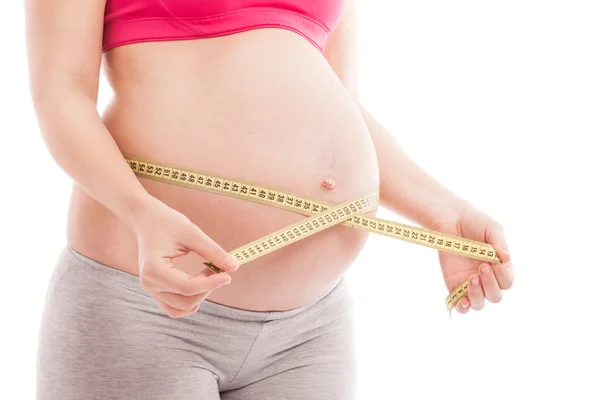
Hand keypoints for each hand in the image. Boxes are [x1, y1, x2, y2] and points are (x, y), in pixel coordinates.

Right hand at [129, 196, 238, 317]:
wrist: (148, 220)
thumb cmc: (168, 223)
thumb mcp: (192, 233)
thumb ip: (212, 252)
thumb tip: (234, 267)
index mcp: (153, 269)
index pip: (187, 287)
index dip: (211, 284)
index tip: (228, 276)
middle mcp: (149, 284)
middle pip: (185, 302)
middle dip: (206, 289)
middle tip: (217, 270)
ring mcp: (151, 289)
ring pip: (180, 309)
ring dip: (199, 297)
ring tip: (207, 275)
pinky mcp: (156, 290)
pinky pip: (175, 307)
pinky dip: (190, 300)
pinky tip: (200, 282)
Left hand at [433, 204, 513, 313]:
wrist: (451, 220)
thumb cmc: (475, 223)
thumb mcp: (492, 228)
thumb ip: (500, 243)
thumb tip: (507, 257)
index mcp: (500, 267)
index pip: (507, 282)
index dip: (503, 276)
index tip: (495, 262)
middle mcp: (488, 279)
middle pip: (495, 296)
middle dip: (490, 284)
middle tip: (482, 266)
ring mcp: (470, 284)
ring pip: (479, 304)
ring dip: (477, 295)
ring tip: (472, 278)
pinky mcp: (454, 286)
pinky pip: (461, 306)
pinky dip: (462, 308)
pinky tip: (462, 301)